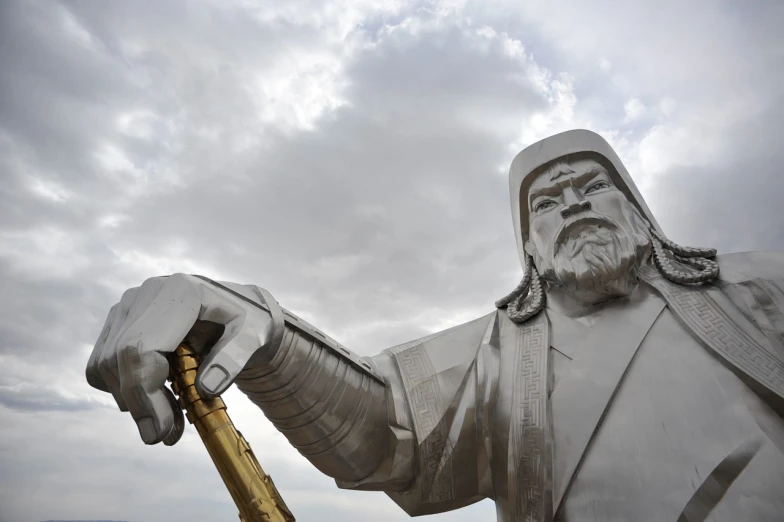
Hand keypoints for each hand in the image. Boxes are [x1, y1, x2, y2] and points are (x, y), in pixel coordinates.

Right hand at [86, 274, 278, 445]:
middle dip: (140, 406)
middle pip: (120, 358)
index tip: (161, 431)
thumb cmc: (250, 322)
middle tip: (167, 436)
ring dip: (134, 401)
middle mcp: (147, 293)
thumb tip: (206, 388)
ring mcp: (128, 305)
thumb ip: (234, 359)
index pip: (142, 347)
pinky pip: (103, 364)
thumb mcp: (255, 337)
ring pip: (107, 365)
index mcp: (181, 292)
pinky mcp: (119, 321)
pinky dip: (124, 389)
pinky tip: (159, 395)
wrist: (240, 308)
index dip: (144, 393)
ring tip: (173, 417)